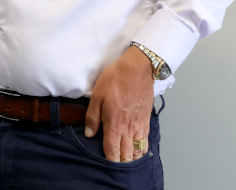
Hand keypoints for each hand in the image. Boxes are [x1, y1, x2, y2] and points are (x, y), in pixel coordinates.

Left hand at [84, 46, 154, 162]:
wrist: (137, 70)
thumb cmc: (115, 80)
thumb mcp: (97, 96)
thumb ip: (92, 117)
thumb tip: (89, 134)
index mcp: (114, 124)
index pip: (112, 150)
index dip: (109, 160)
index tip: (105, 164)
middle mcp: (128, 129)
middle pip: (126, 154)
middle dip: (121, 161)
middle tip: (114, 165)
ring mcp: (139, 126)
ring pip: (137, 150)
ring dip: (131, 158)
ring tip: (125, 161)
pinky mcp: (146, 121)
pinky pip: (145, 141)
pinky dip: (141, 150)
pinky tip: (137, 151)